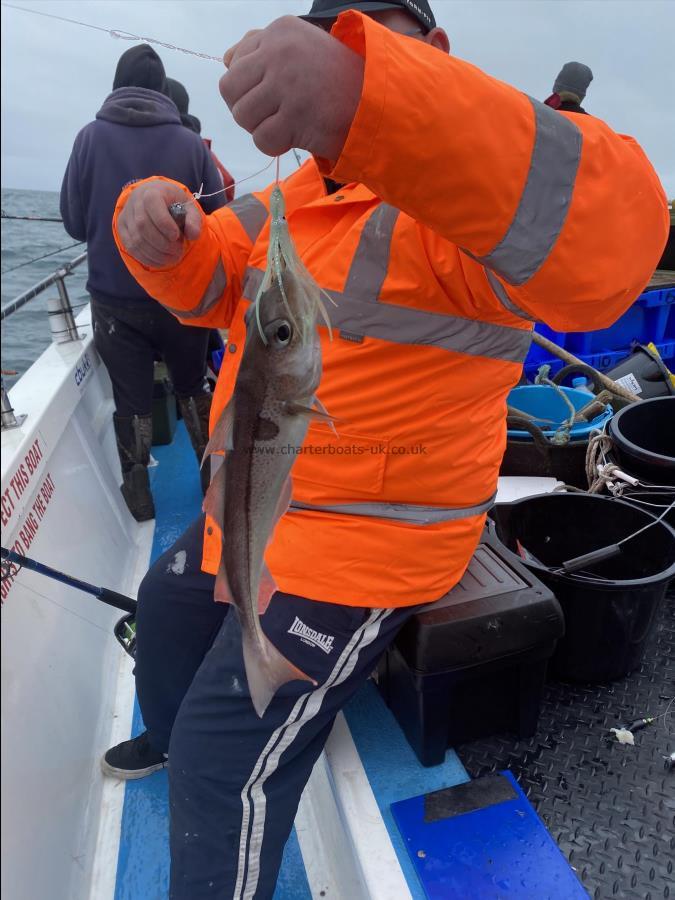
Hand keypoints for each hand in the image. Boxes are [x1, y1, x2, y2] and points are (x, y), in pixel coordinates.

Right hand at [116, 180, 201, 267]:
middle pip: (143, 225)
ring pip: (137, 240)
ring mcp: (126, 216)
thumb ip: (193, 220)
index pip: (152, 203)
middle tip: (178, 251)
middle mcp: (135, 202)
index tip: (176, 236)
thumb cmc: (173, 204)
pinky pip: (132, 248)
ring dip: (157, 254)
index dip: (164, 223)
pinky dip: (148, 258)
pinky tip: (162, 261)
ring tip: (173, 257)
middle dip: (163, 243)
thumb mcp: (188, 207)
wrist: (153, 199)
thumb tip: (193, 235)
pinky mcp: (122, 230)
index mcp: (152, 191)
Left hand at [220, 16, 363, 159]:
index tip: (276, 92)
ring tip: (287, 123)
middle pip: (230, 90)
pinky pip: (261, 140)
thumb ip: (262, 48)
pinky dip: (275, 145)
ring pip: (242, 116)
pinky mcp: (295, 117)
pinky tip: (295, 136)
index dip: (249, 87)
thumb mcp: (302, 48)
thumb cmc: (337, 80)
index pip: (234, 63)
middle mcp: (280, 52)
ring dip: (262, 128)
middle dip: (248, 109)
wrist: (377, 104)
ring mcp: (287, 84)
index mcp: (280, 31)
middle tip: (275, 114)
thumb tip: (227, 59)